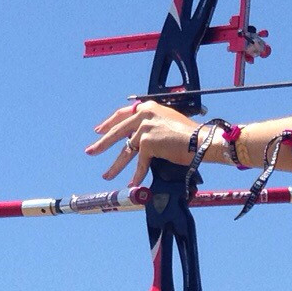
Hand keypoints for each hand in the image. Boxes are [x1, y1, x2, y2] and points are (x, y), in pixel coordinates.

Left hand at [87, 101, 207, 186]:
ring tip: (106, 175)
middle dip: (102, 144)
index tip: (98, 130)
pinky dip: (137, 174)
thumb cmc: (190, 134)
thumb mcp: (168, 122)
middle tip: (90, 151)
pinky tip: (133, 182)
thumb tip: (139, 139)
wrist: (200, 140)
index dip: (109, 123)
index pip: (122, 114)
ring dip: (116, 165)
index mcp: (148, 108)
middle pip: (117, 131)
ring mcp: (144, 128)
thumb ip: (152, 125)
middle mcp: (144, 115)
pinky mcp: (148, 142)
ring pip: (126, 150)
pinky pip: (140, 162)